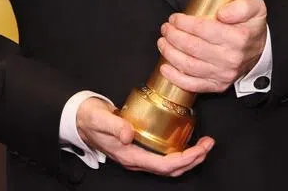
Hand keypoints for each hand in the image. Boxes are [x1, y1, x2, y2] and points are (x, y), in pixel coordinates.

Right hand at [75, 97, 212, 175]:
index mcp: (129, 155)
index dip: (184, 159)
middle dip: (192, 160)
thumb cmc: (89, 118)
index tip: (198, 149)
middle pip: (170, 169)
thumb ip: (113, 125)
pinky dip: (179, 152)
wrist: (79, 118)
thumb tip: (128, 134)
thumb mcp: (99, 119)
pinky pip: (164, 156)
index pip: (162, 165)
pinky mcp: (140, 147)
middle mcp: (136, 159)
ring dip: (189, 158)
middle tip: (208, 145)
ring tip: (203, 145)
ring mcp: (138, 155)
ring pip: (169, 165)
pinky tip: (187, 142)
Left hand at [158, 0, 267, 92]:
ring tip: (162, 42)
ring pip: (189, 65)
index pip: (203, 29)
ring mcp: (223, 74)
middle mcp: (230, 58)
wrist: (262, 52)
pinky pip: (193, 85)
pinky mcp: (218, 85)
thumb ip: (242, 6)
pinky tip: (164, 68)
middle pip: (193, 47)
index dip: (184, 23)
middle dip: (173, 36)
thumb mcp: (256, 7)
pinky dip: (175, 77)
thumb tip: (222, 14)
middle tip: (166, 27)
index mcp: (238, 37)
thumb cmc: (253, 28)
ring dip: (170, 53)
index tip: (175, 18)